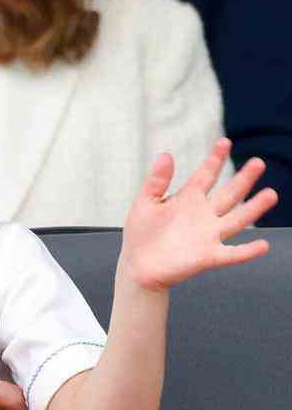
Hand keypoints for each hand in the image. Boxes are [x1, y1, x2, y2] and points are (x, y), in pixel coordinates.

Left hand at [121, 138, 276, 290]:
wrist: (139, 267)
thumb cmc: (142, 234)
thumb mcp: (145, 203)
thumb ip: (156, 180)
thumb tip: (165, 154)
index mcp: (187, 199)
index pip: (205, 175)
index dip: (215, 159)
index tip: (224, 142)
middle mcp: (203, 215)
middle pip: (228, 194)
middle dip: (243, 179)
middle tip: (258, 162)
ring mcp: (208, 235)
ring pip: (236, 220)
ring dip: (253, 208)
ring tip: (270, 194)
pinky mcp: (208, 256)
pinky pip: (232, 254)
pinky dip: (247, 251)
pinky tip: (262, 245)